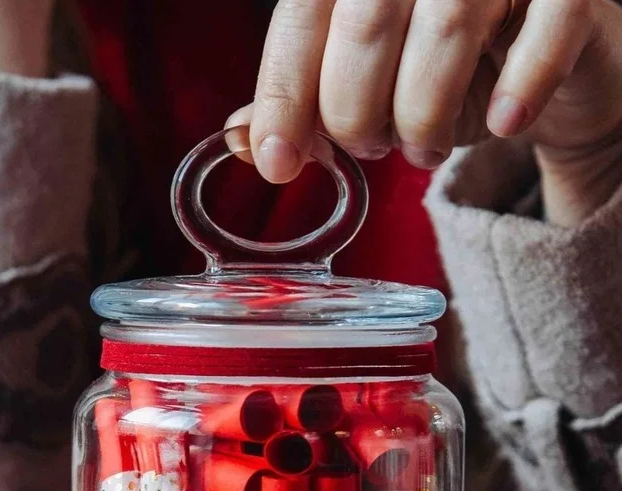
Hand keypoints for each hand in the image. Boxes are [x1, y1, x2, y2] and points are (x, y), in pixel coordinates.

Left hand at [235, 0, 621, 224]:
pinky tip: (502, 124)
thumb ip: (307, 101)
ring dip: (425, 115)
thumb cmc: (449, 65)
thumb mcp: (368, 83)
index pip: (304, 20)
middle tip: (373, 147)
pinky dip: (519, 86)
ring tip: (424, 148)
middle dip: (358, 113)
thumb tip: (244, 139)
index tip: (277, 165)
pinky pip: (550, 26)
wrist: (553, 54)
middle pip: (366, 25)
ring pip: (446, 29)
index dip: (285, 97)